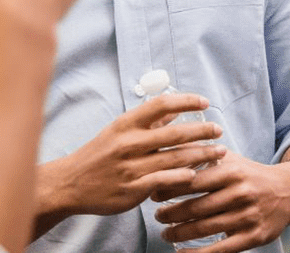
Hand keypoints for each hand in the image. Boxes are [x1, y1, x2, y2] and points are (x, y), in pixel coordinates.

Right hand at [38, 93, 226, 217]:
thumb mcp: (119, 131)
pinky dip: (181, 177)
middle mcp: (129, 143)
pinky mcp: (131, 190)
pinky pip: (162, 181)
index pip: (161, 104)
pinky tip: (196, 174)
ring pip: (174, 159)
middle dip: (202, 131)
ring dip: (201, 155)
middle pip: (174, 133)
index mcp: (126, 124)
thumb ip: (148, 122)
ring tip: (220, 153)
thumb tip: (174, 110)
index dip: (186, 101)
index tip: (205, 103)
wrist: (69, 183)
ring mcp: (130, 167)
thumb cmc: (98, 155)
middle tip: (219, 130)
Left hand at [153, 150, 289, 252]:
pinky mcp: (253, 236)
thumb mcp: (232, 160)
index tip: (153, 192)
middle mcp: (241, 193)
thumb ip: (204, 156)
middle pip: (196, 207)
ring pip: (205, 228)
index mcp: (233, 172)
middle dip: (170, 213)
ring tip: (166, 232)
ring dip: (179, 233)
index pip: (193, 181)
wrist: (289, 192)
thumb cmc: (252, 176)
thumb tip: (170, 150)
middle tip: (157, 216)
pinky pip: (220, 249)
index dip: (169, 188)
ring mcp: (248, 216)